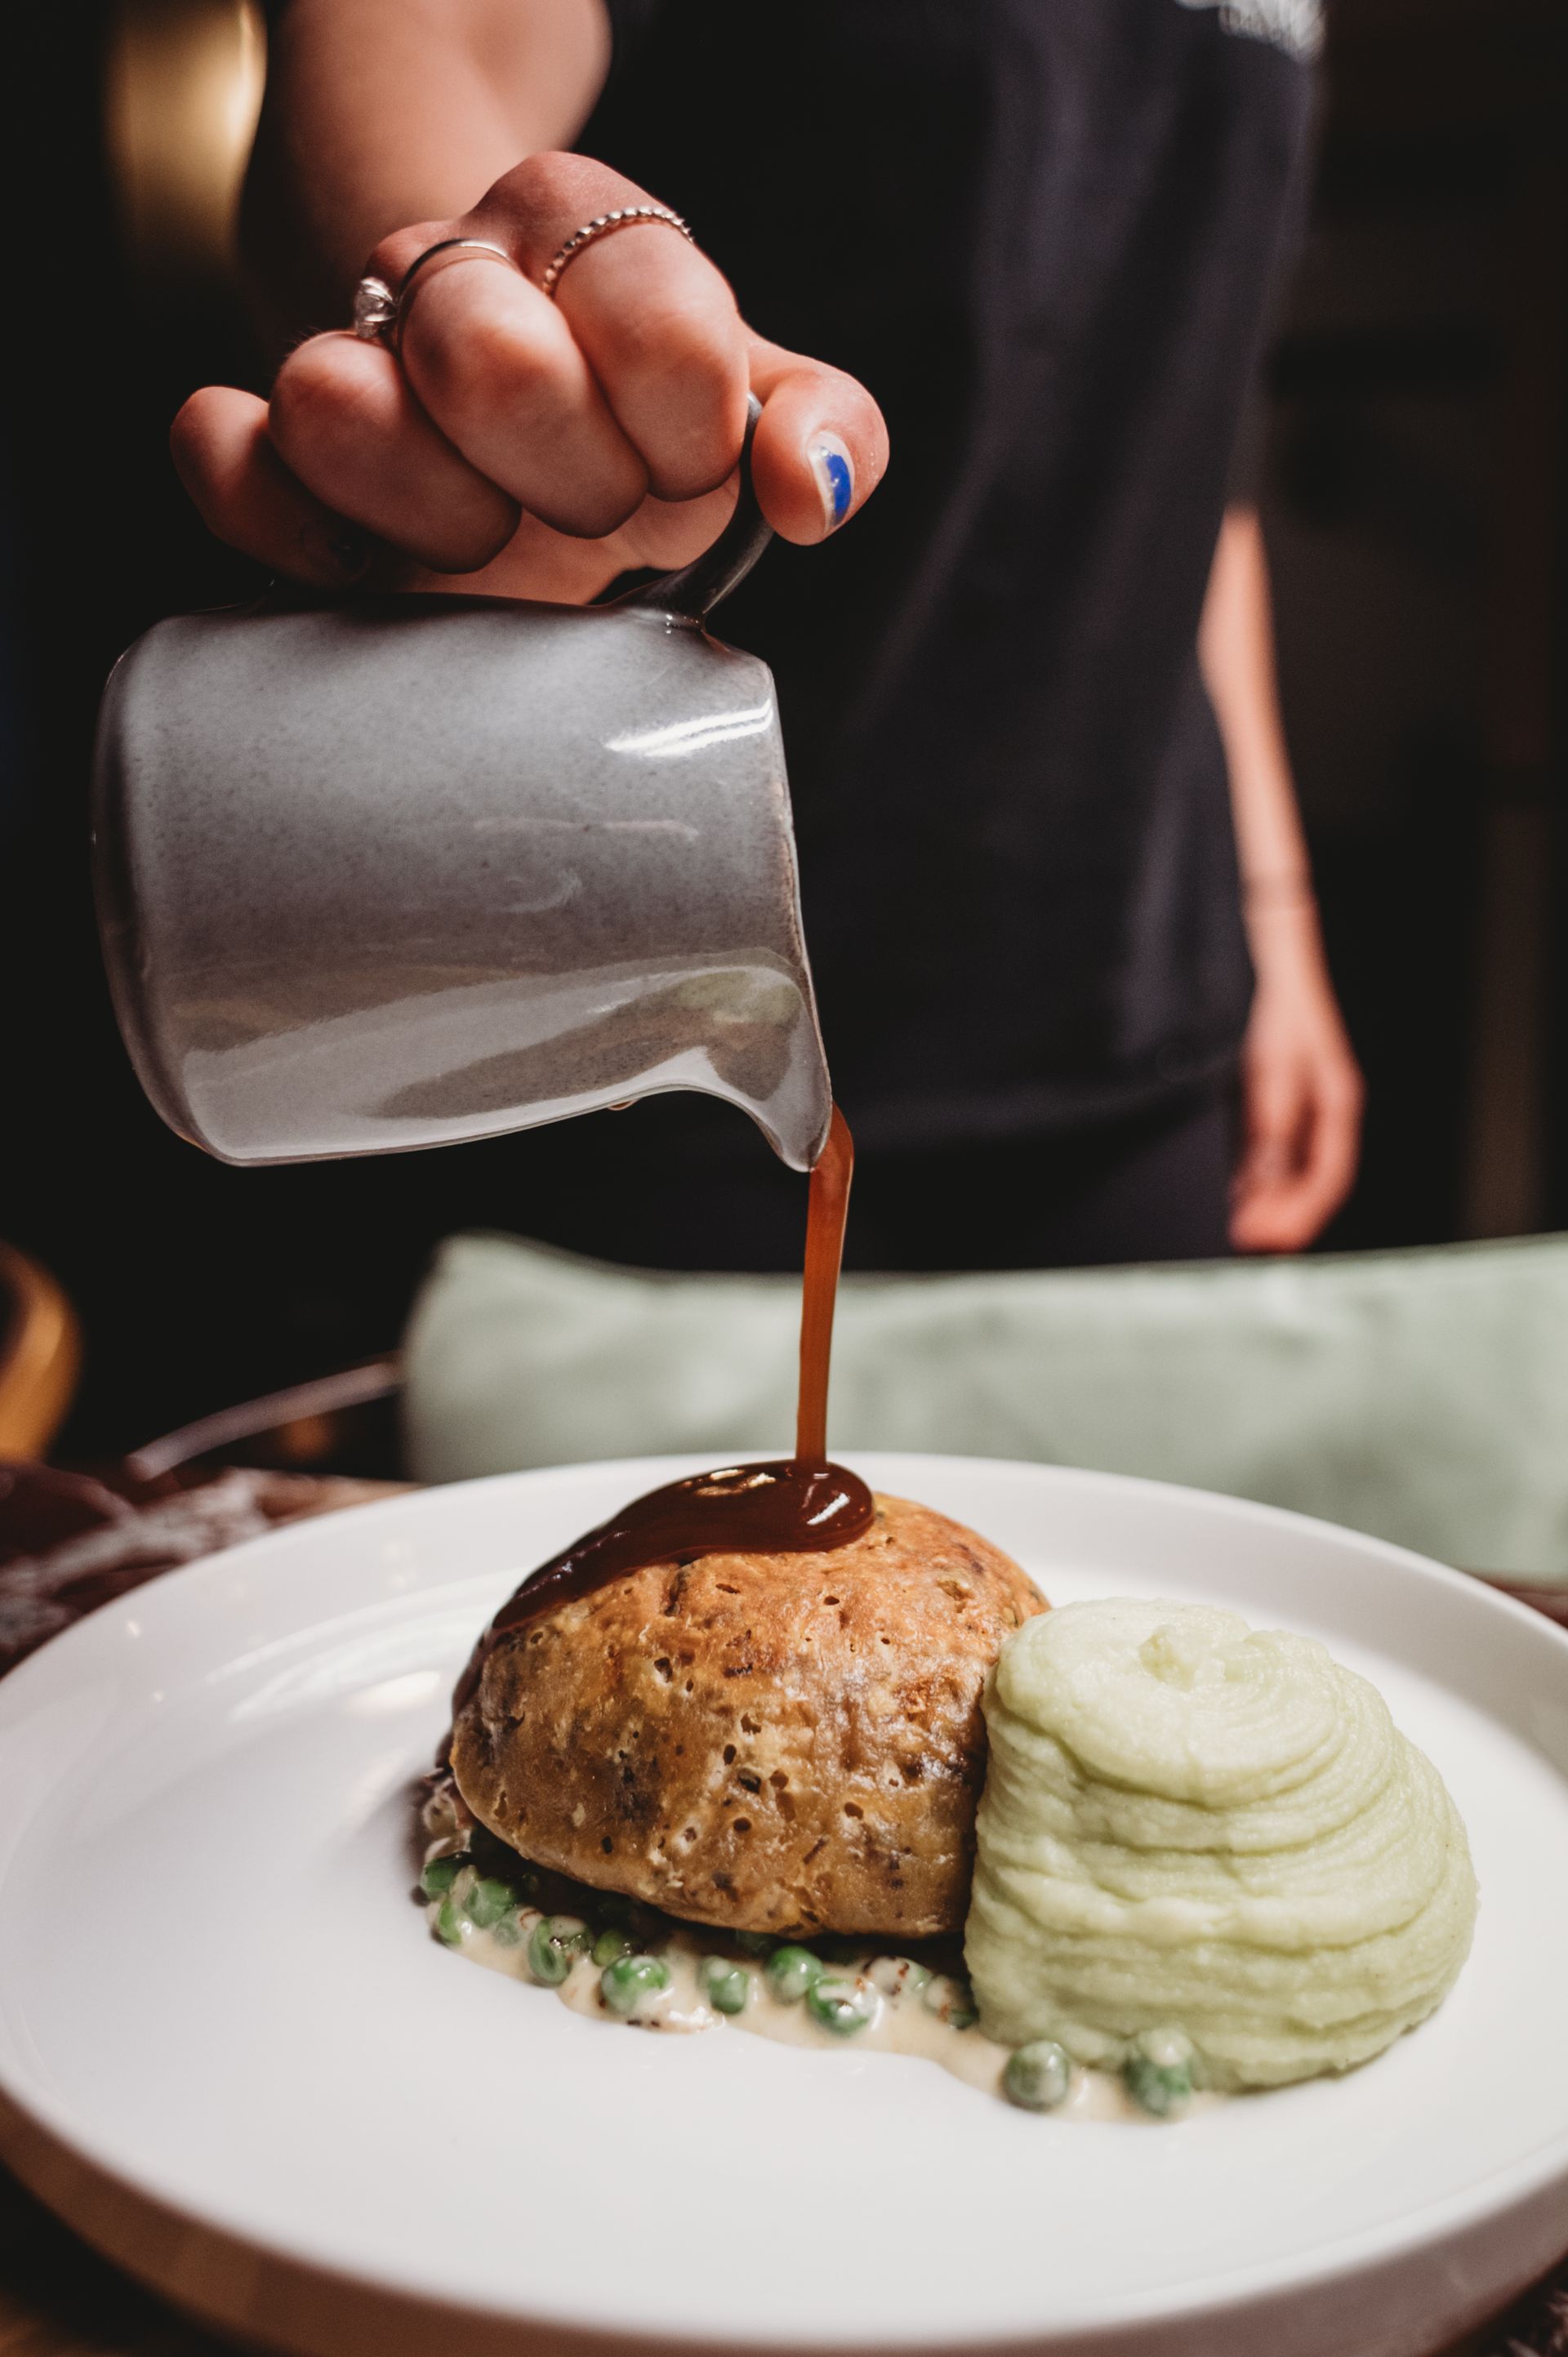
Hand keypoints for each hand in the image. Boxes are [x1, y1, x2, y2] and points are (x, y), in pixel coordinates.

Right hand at [171, 153, 887, 600]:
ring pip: (338, 402)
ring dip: (436, 511)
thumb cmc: (645, 429)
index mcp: (591, 231)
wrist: (518, 423)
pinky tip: (374, 567)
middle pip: (486, 356)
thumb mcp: (753, 413)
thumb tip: (811, 489)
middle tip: (589, 510)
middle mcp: (455, 265)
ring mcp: (349, 342)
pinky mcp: (269, 435)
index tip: (686, 474)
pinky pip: (224, 452)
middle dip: (567, 477)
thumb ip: (827, 430)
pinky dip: (290, 524)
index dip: (686, 433)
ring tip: (488, 537)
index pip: (654, 314)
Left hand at [1230, 895, 1363, 1253]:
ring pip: (1289, 1171)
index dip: (1299, 1213)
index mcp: (1337, 1106)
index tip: (1266, 1239)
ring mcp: (1303, 1108)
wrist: (1274, 962)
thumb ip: (1271, 1126)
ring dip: (1264, 1201)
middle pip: (1309, 1182)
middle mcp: (1325, 1113)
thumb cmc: (1278, 1009)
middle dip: (1279, 1217)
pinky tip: (1228, 1190)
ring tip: (1231, 1227)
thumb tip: (1263, 1181)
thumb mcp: (1271, 1069)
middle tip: (1241, 1243)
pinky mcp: (1277, 1101)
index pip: (1328, 1177)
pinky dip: (1252, 1176)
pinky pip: (1270, 1151)